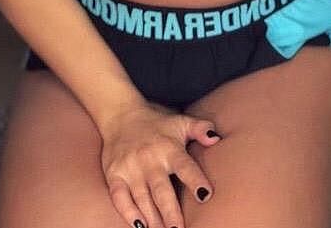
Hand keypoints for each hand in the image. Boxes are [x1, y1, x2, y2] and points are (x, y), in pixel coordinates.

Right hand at [98, 100, 221, 227]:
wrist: (120, 114)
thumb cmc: (156, 124)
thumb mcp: (180, 121)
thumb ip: (200, 128)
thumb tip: (216, 137)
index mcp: (168, 147)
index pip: (184, 165)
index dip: (195, 180)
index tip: (205, 195)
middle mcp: (149, 159)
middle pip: (161, 190)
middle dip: (171, 213)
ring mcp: (130, 168)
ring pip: (142, 198)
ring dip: (153, 219)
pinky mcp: (114, 174)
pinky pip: (120, 197)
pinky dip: (128, 213)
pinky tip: (139, 225)